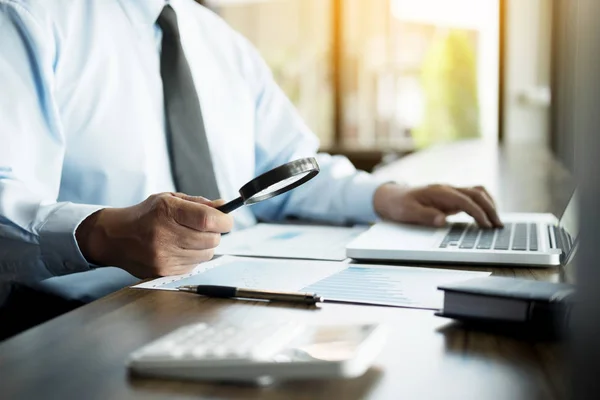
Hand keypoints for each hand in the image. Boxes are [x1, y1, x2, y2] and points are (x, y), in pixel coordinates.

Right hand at [76, 192, 232, 277]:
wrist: (115, 237)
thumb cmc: (145, 215)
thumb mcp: (169, 199)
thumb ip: (199, 203)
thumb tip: (223, 207)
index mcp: (167, 211)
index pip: (208, 219)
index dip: (224, 220)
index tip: (226, 220)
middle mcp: (164, 235)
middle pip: (211, 239)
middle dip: (214, 232)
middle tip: (205, 228)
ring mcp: (164, 256)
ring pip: (206, 254)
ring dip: (205, 246)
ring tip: (189, 238)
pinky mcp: (164, 271)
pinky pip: (195, 265)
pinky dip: (194, 257)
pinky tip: (180, 248)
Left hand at [373, 183, 502, 227]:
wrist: (391, 196)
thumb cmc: (399, 204)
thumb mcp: (407, 212)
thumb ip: (425, 216)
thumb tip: (442, 220)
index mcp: (438, 192)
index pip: (464, 200)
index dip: (477, 212)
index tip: (486, 226)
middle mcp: (448, 189)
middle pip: (476, 193)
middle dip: (490, 208)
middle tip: (498, 226)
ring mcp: (450, 192)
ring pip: (477, 193)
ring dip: (489, 205)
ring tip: (497, 222)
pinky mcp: (451, 198)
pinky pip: (472, 198)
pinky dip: (483, 205)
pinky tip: (486, 217)